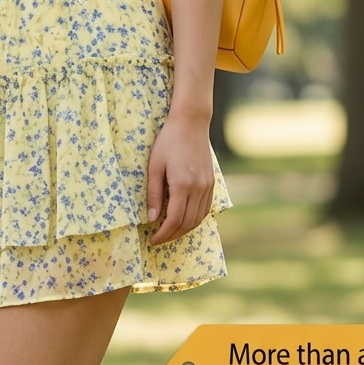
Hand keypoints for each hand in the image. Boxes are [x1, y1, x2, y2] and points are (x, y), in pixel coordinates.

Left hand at [146, 113, 214, 245]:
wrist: (191, 124)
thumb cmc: (168, 142)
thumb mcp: (154, 167)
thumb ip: (153, 194)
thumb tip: (151, 219)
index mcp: (182, 185)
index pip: (174, 220)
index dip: (163, 234)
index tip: (152, 240)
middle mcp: (198, 188)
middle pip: (187, 223)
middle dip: (172, 236)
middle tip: (158, 240)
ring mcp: (207, 186)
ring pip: (198, 219)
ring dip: (184, 230)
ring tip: (169, 233)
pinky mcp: (212, 183)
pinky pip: (205, 209)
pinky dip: (194, 220)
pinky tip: (184, 221)